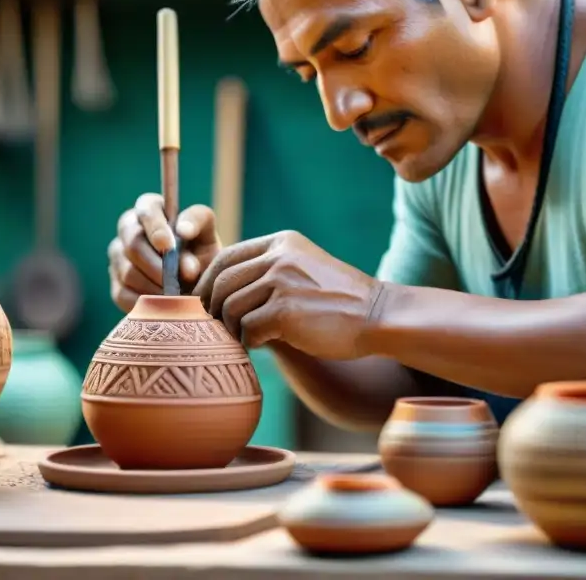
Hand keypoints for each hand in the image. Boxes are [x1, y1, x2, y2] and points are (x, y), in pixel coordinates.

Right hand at [108, 193, 221, 312]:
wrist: (200, 285)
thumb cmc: (202, 251)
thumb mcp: (206, 232)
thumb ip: (197, 223)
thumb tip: (183, 230)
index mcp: (150, 210)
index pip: (145, 210)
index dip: (155, 228)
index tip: (169, 246)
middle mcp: (128, 230)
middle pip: (132, 244)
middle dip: (158, 265)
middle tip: (179, 279)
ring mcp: (118, 259)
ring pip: (128, 272)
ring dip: (156, 286)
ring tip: (178, 293)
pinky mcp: (116, 286)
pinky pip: (124, 295)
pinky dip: (147, 302)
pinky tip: (166, 304)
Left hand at [193, 230, 382, 360]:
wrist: (377, 315)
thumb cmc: (339, 301)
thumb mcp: (304, 267)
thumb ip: (270, 269)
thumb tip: (221, 290)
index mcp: (282, 242)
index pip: (227, 257)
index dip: (209, 282)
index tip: (208, 302)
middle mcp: (279, 257)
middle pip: (223, 283)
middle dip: (215, 308)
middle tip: (221, 327)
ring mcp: (282, 282)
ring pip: (230, 308)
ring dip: (233, 329)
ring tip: (248, 337)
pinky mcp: (285, 311)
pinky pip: (247, 329)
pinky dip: (250, 342)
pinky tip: (264, 344)